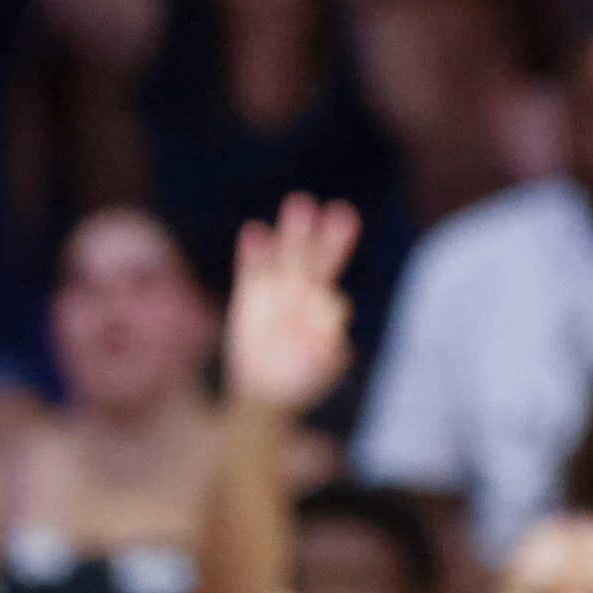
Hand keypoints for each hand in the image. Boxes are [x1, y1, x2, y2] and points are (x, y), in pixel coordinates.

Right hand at [226, 195, 359, 411]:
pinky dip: (254, 252)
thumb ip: (326, 354)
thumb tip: (331, 338)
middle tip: (342, 211)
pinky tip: (255, 230)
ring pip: (287, 257)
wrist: (266, 389)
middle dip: (328, 239)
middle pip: (319, 263)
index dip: (328, 310)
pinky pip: (252, 270)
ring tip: (300, 203)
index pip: (332, 300)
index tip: (325, 314)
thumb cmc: (301, 379)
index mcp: (326, 312)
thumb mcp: (318, 371)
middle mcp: (305, 295)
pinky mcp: (251, 294)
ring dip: (294, 233)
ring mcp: (278, 292)